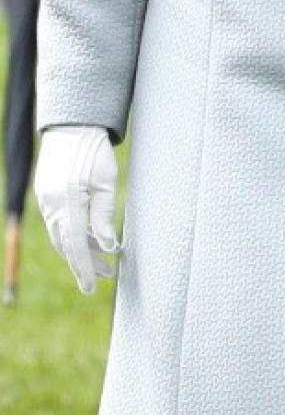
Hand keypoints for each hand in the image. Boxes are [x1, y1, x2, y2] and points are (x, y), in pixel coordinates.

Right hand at [34, 126, 120, 293]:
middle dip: (84, 263)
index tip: (91, 287)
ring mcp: (46, 201)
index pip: (75, 245)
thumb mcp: (106, 182)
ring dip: (81, 250)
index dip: (83, 268)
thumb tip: (107, 248)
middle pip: (66, 244)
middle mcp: (51, 205)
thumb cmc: (94, 152)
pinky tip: (91, 241)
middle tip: (103, 278)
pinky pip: (59, 223)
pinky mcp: (47, 196)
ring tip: (104, 263)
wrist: (72, 127)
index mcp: (66, 202)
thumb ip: (104, 216)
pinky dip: (74, 235)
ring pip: (62, 235)